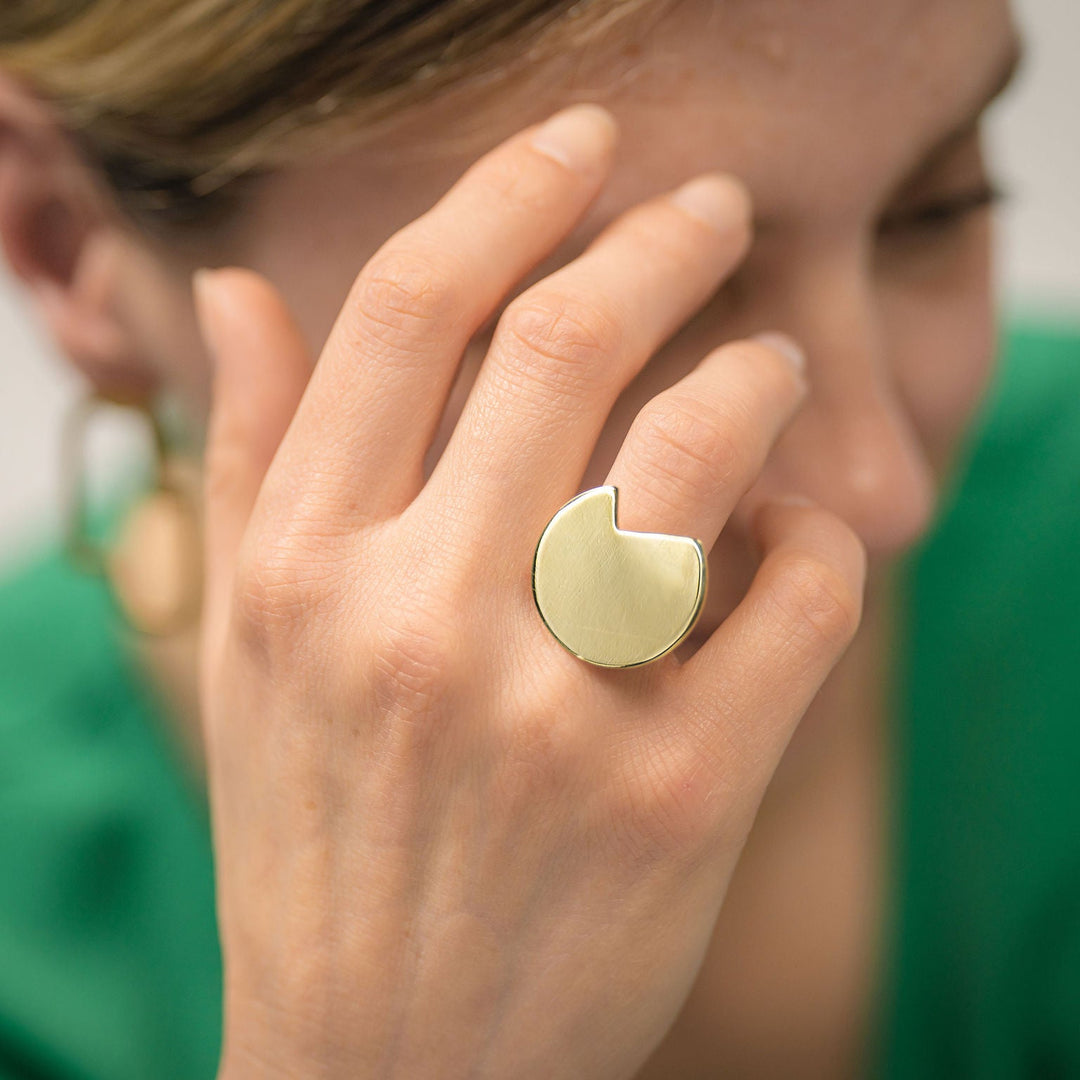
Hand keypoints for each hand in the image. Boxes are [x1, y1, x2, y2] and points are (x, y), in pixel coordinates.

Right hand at [193, 102, 866, 1079]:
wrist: (383, 1064)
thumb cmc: (313, 836)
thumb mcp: (245, 645)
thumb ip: (250, 457)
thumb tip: (234, 289)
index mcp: (304, 573)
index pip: (410, 312)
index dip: (507, 193)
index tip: (577, 146)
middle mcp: (417, 628)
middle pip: (567, 345)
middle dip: (663, 238)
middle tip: (712, 204)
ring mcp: (552, 721)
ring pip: (694, 458)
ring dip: (755, 378)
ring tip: (774, 361)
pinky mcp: (678, 805)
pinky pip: (793, 607)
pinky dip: (820, 544)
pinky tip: (797, 539)